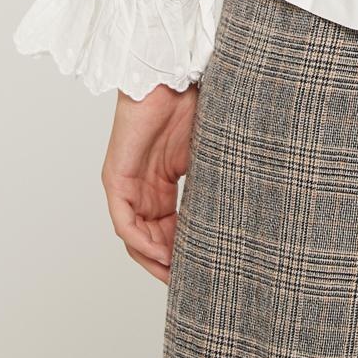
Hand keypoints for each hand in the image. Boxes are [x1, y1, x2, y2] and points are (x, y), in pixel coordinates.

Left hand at [101, 82, 199, 282]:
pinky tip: (159, 253)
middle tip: (190, 282)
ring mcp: (127, 183)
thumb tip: (241, 216)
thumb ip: (211, 184)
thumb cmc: (192, 103)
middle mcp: (142, 187)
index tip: (203, 268)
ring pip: (134, 236)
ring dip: (154, 258)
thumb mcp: (208, 155)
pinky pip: (124, 221)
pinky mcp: (116, 177)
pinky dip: (140, 241)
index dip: (182, 251)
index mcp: (162, 183)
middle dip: (168, 263)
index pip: (168, 229)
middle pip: (149, 238)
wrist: (172, 74)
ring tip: (175, 274)